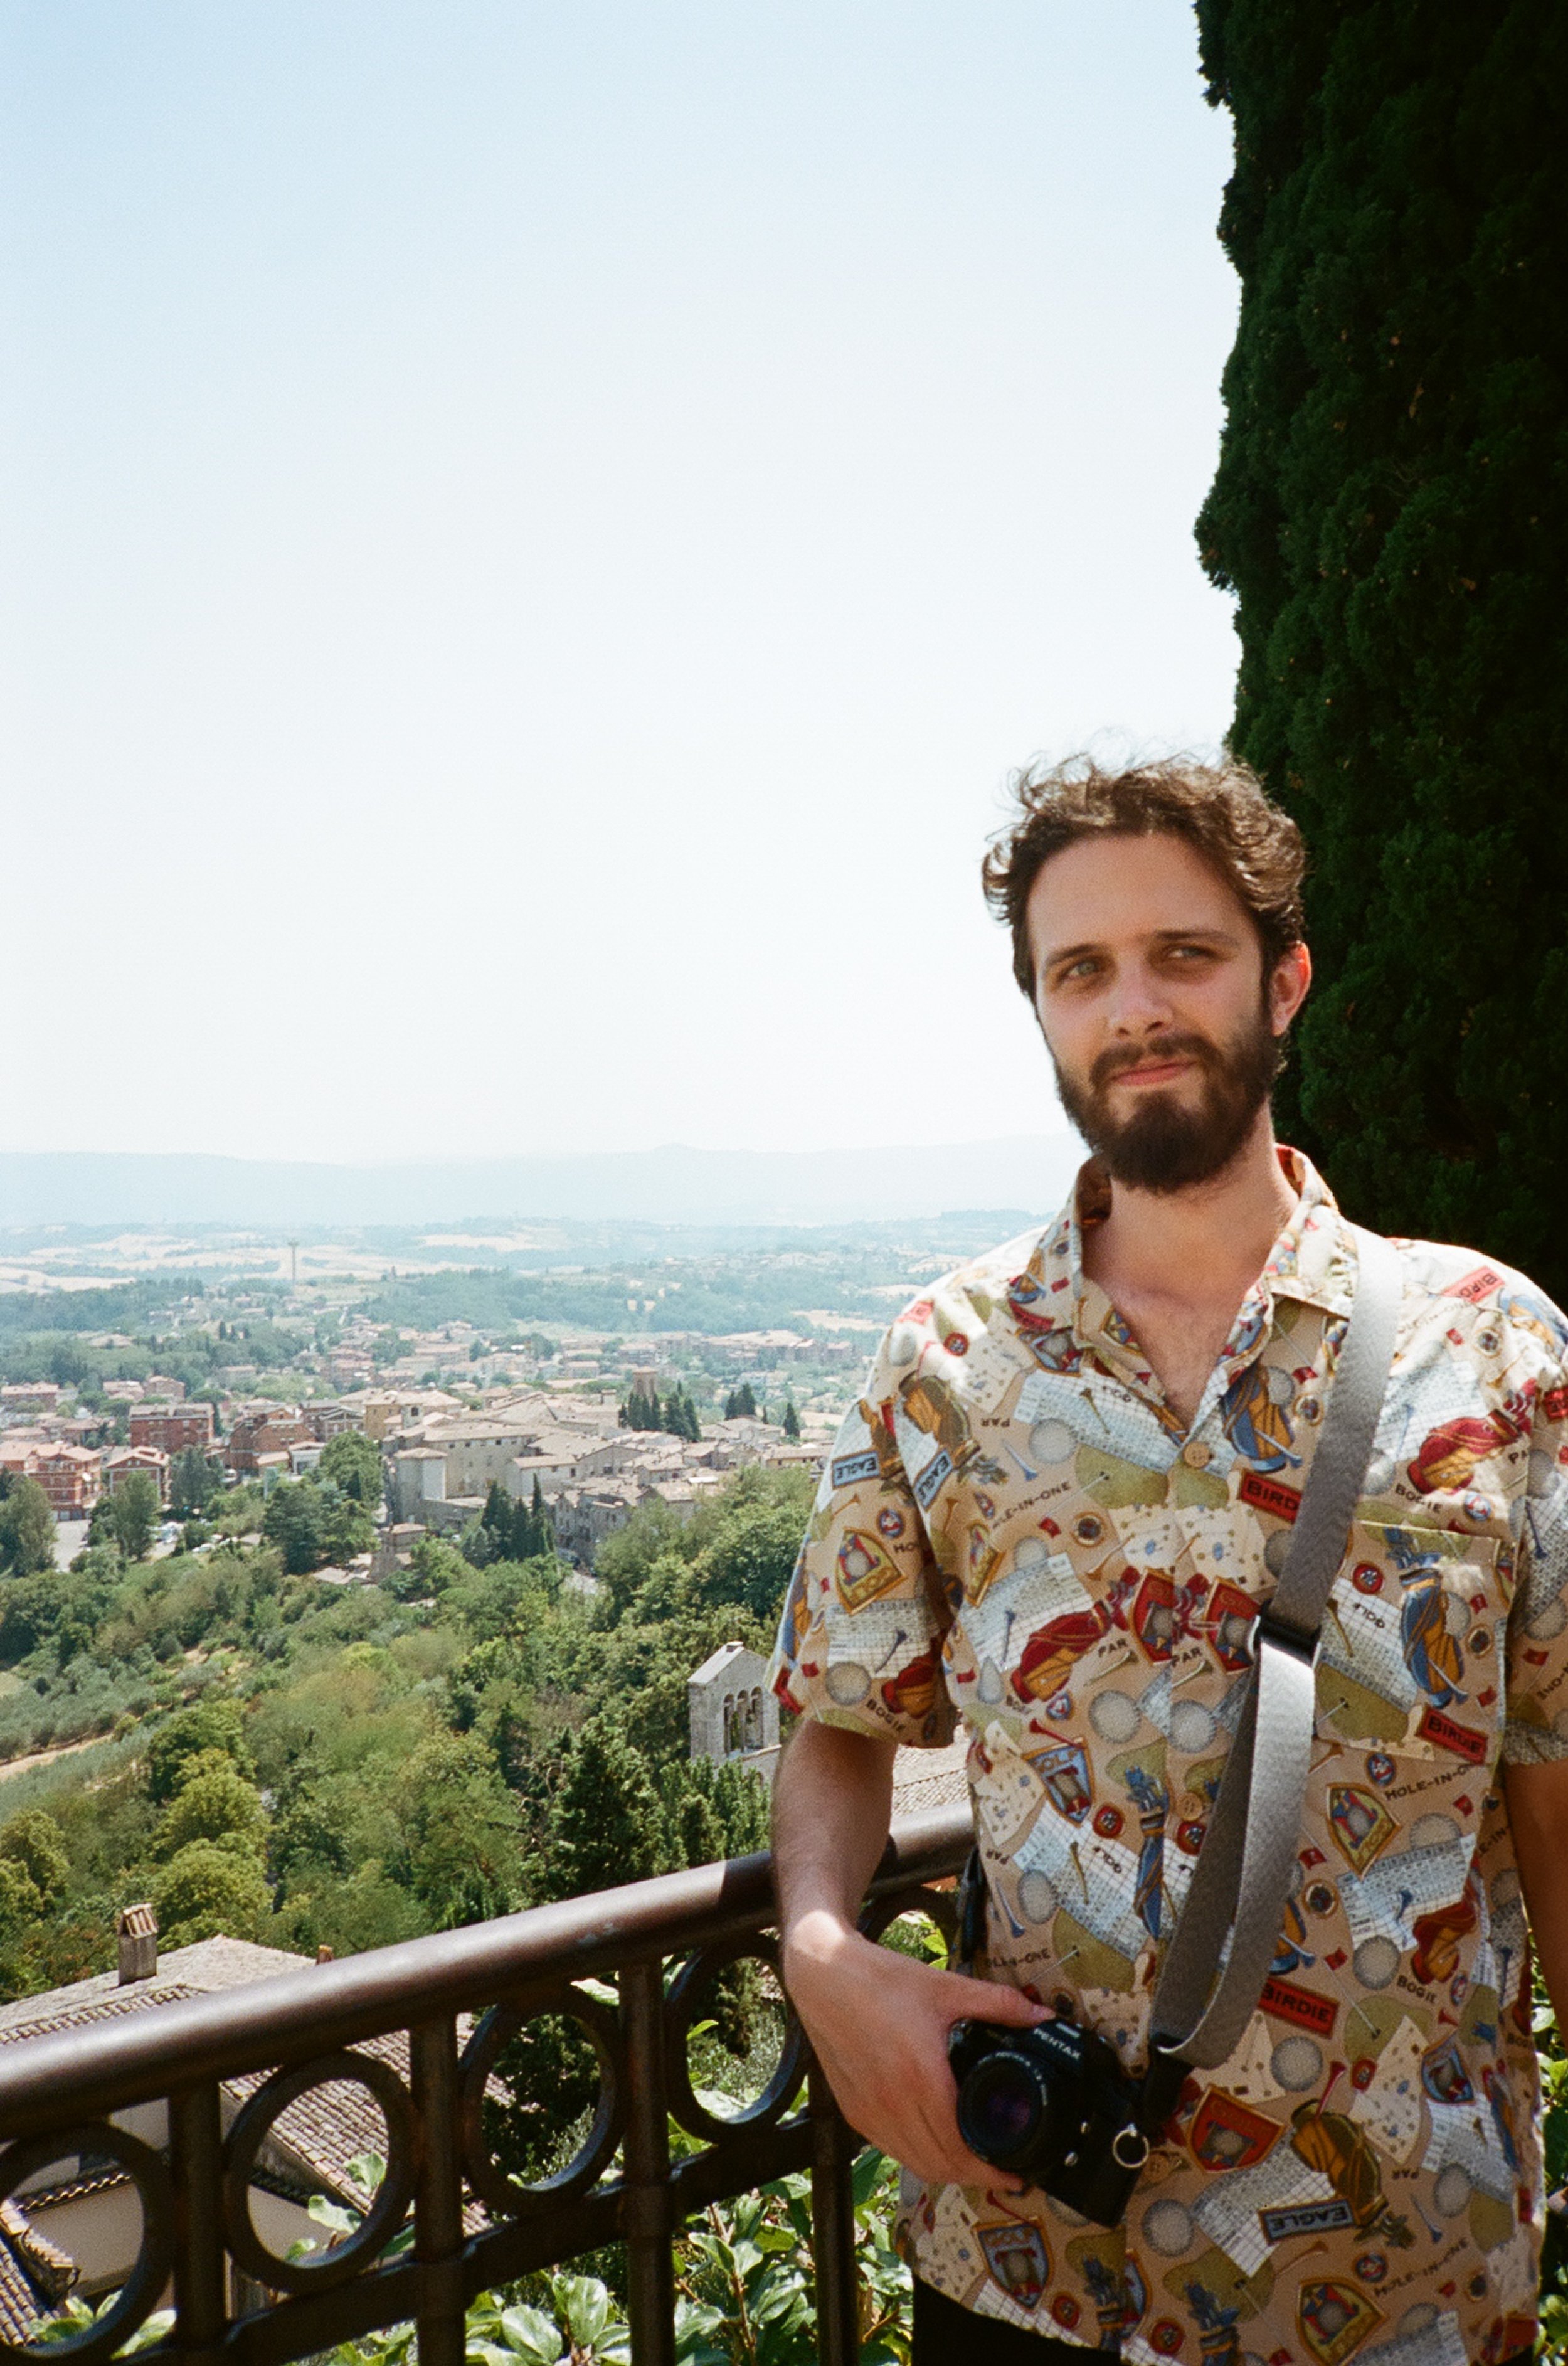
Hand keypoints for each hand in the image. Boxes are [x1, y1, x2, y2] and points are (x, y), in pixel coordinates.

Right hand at [782, 1909, 1051, 2191]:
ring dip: (945, 2172)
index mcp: (920, 2077)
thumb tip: (1041, 2015)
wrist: (824, 1976)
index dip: (990, 2170)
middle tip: (1000, 2171)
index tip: (1015, 2175)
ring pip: (914, 2164)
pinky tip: (932, 2143)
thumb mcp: (946, 1988)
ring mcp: (869, 2112)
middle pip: (939, 2166)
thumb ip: (998, 2003)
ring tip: (971, 2162)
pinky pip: (892, 2150)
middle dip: (974, 2177)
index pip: (959, 2149)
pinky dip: (917, 2157)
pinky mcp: (854, 2112)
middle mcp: (892, 2104)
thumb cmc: (882, 1981)